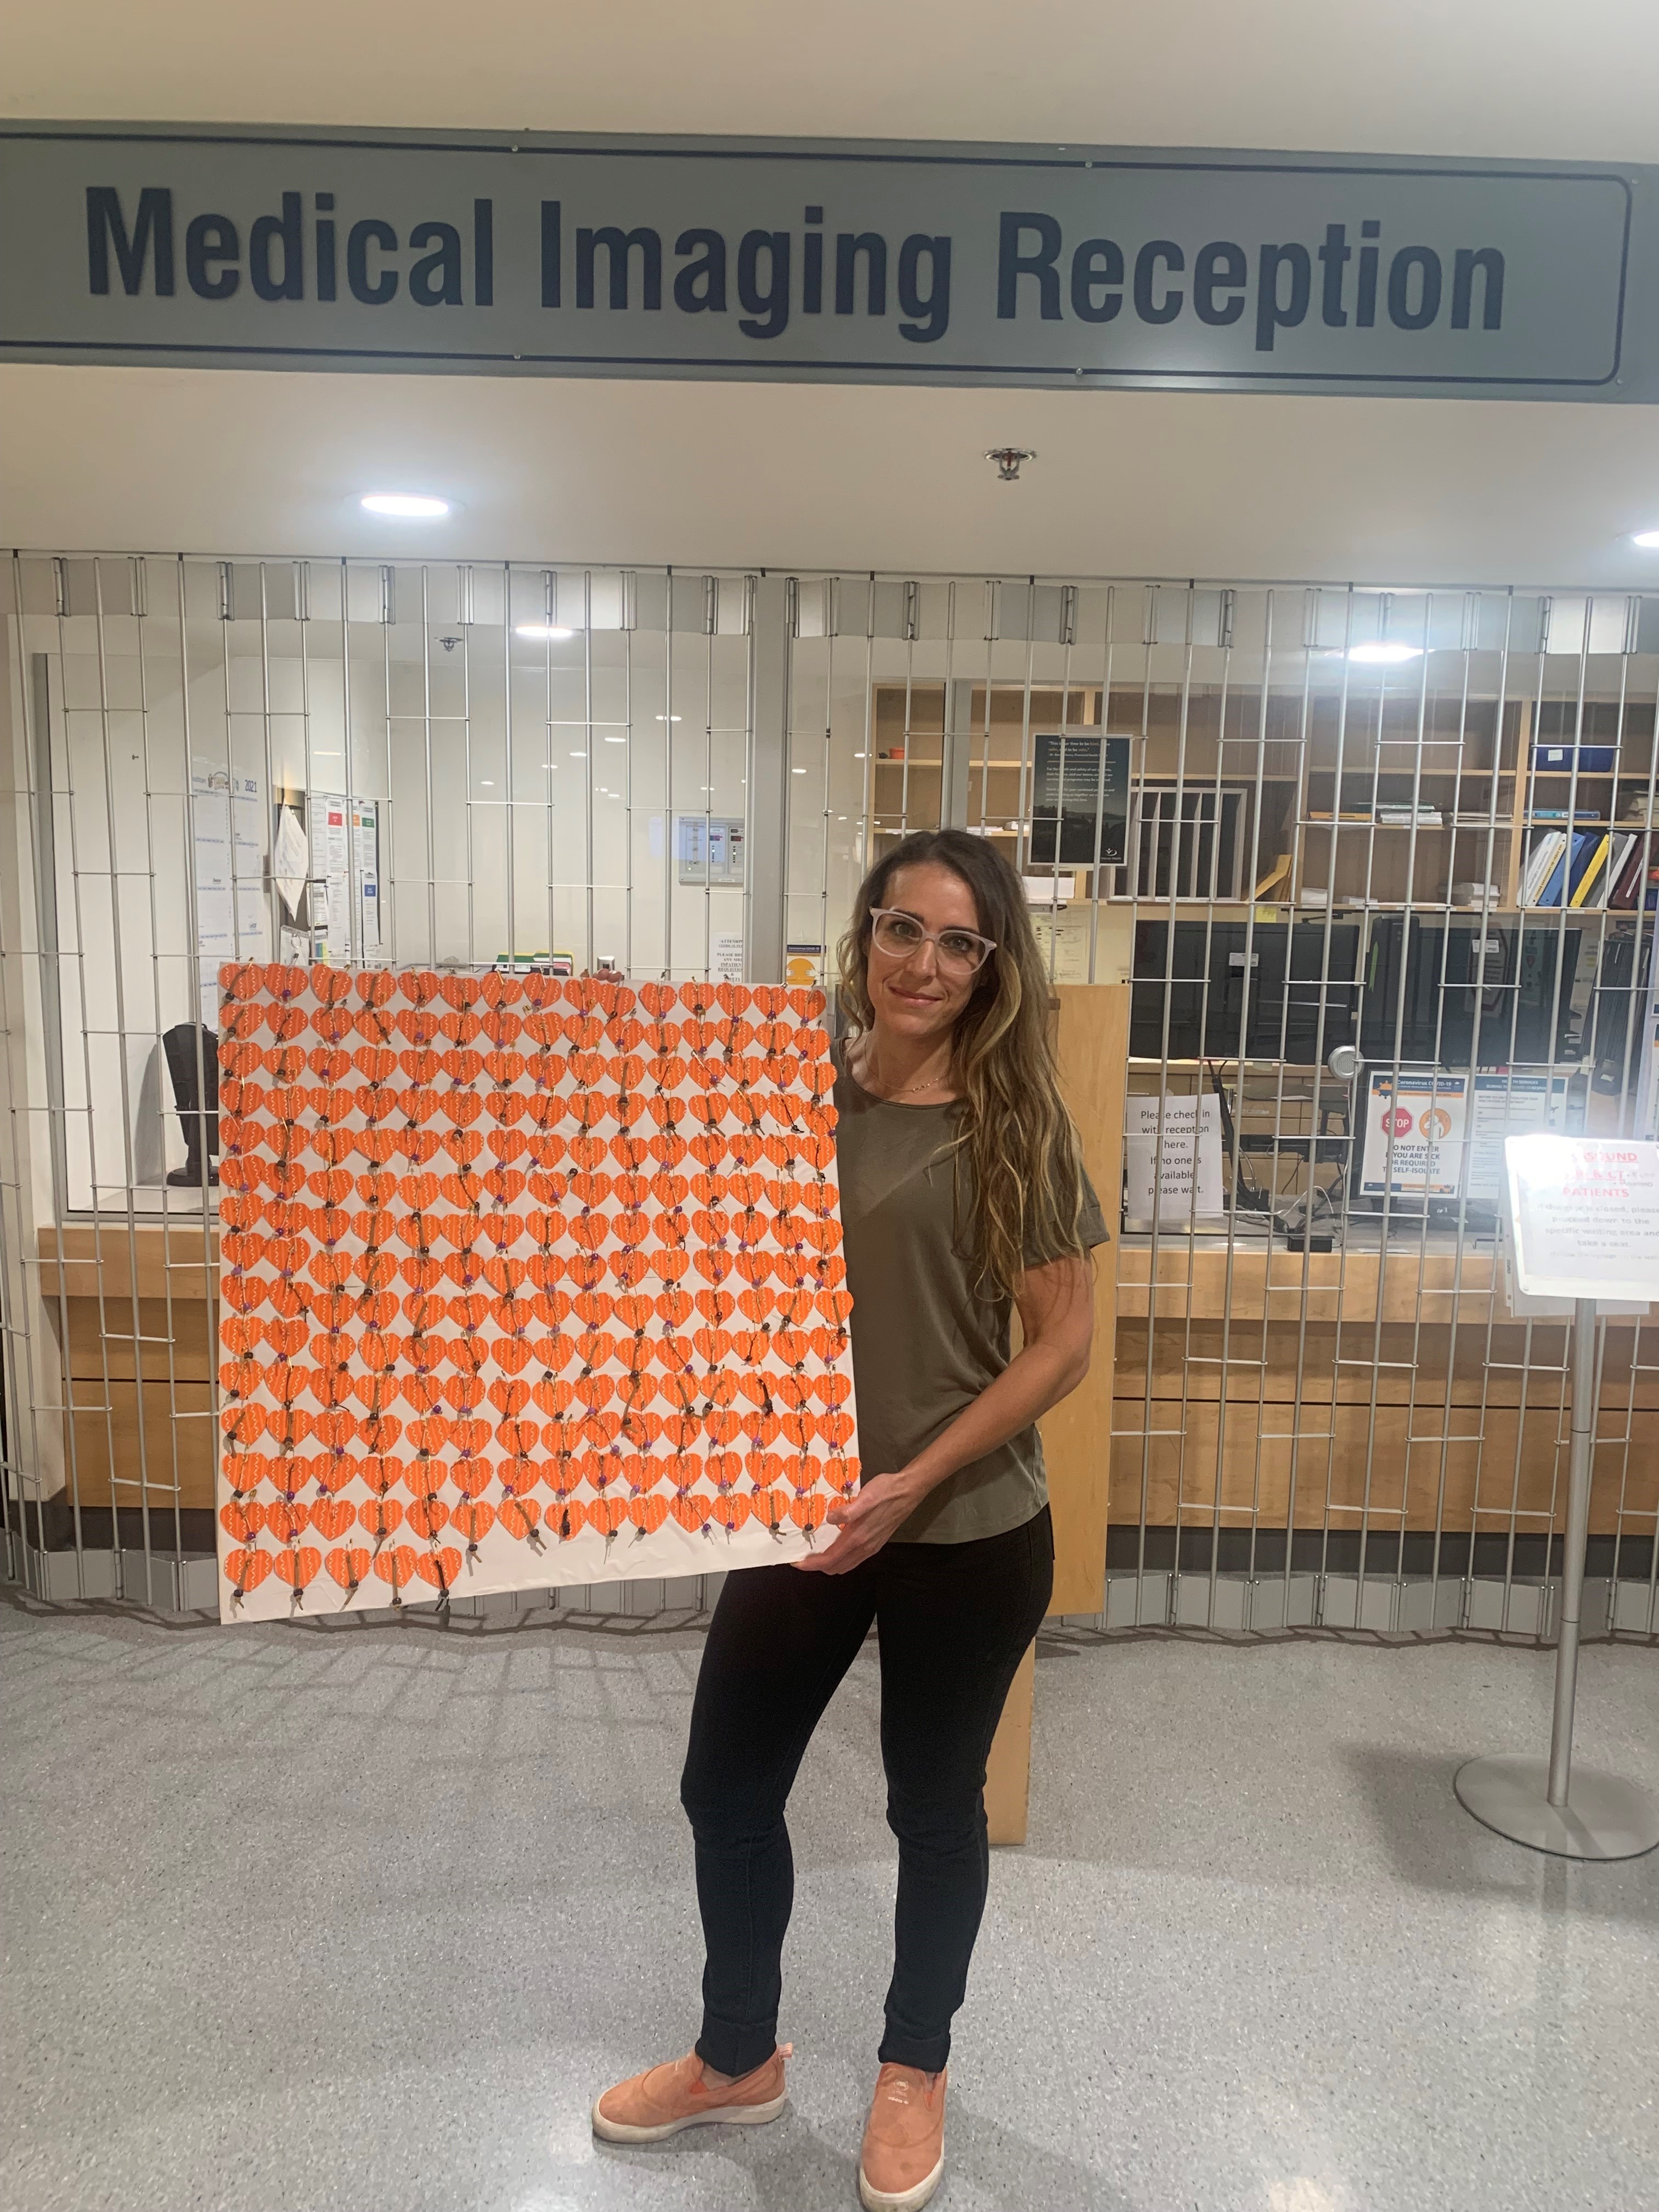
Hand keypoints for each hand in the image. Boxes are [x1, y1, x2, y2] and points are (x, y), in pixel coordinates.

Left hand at [793, 1470, 921, 1575]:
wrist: (909, 1491)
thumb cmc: (886, 1491)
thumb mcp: (866, 1496)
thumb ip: (848, 1511)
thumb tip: (829, 1519)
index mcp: (858, 1537)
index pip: (829, 1559)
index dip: (811, 1564)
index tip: (796, 1562)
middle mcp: (864, 1547)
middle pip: (836, 1567)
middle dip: (817, 1566)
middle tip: (803, 1556)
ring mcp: (871, 1547)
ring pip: (845, 1565)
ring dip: (829, 1564)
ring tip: (816, 1552)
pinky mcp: (876, 1543)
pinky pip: (854, 1559)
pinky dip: (841, 1559)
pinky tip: (836, 1545)